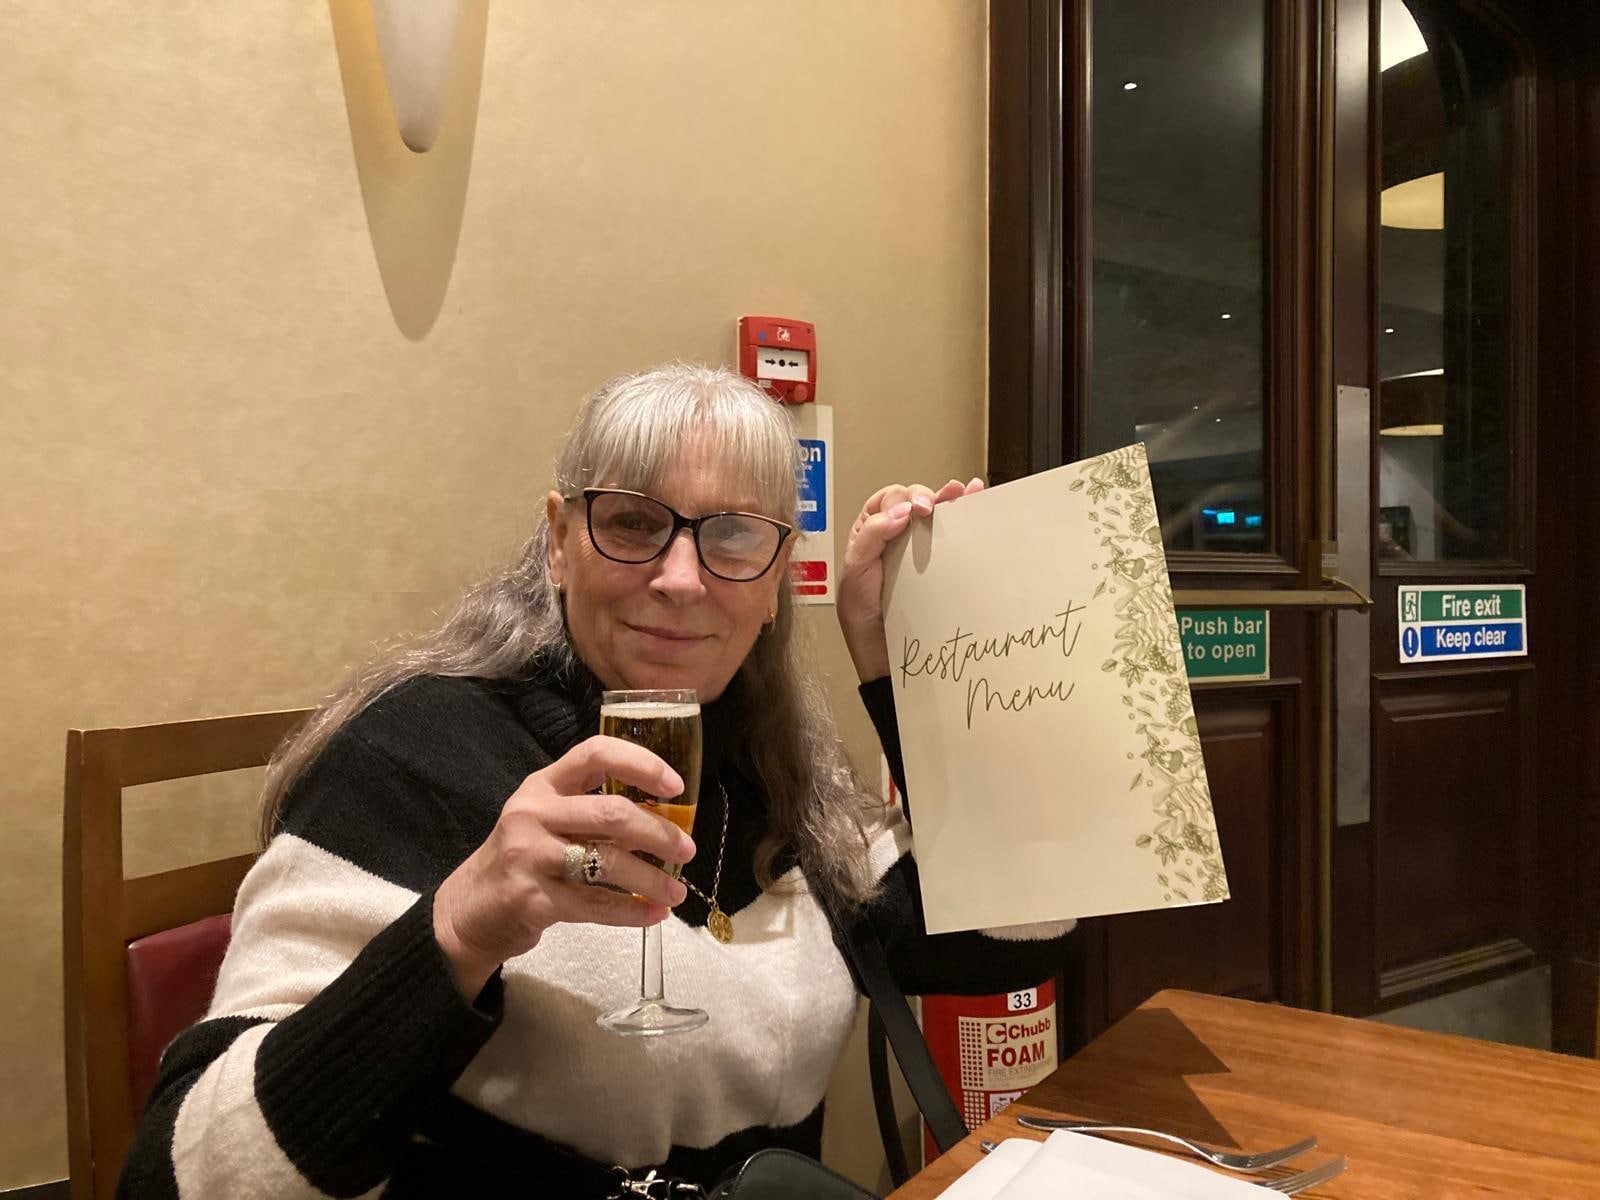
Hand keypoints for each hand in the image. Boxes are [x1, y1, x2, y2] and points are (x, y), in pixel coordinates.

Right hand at [432, 736, 696, 996]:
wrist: (468, 910)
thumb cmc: (523, 858)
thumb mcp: (546, 820)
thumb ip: (591, 811)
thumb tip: (665, 820)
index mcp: (542, 785)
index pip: (595, 754)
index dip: (641, 764)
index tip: (676, 786)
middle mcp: (532, 814)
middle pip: (610, 813)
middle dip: (659, 833)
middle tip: (686, 851)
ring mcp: (529, 856)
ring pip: (607, 862)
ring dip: (652, 879)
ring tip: (676, 892)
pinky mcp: (532, 899)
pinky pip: (595, 905)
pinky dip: (631, 912)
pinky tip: (652, 914)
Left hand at [837, 477, 983, 681]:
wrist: (885, 655)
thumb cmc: (863, 617)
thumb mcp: (854, 572)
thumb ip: (870, 537)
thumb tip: (900, 512)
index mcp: (870, 533)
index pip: (887, 500)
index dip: (899, 499)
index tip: (911, 514)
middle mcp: (895, 536)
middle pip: (913, 500)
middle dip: (924, 496)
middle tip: (930, 509)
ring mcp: (919, 550)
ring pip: (935, 512)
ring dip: (949, 498)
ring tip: (961, 492)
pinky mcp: (939, 564)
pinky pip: (951, 532)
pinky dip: (964, 509)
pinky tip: (974, 495)